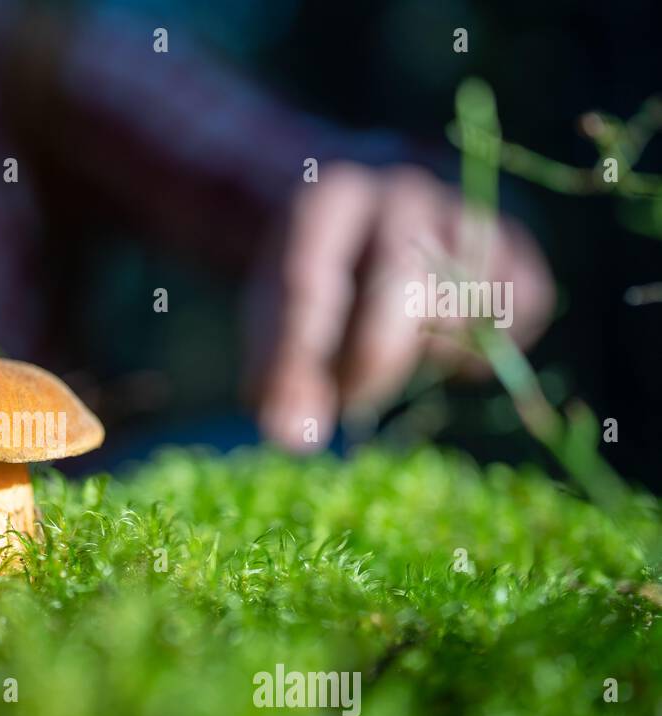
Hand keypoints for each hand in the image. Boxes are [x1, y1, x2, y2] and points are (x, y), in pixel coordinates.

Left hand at [247, 162, 554, 450]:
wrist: (369, 210)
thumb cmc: (316, 274)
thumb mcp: (277, 313)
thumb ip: (278, 374)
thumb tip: (296, 438)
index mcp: (326, 201)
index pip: (310, 286)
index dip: (298, 363)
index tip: (294, 426)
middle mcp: (401, 194)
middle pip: (398, 293)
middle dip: (370, 366)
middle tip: (349, 403)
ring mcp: (463, 213)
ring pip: (462, 307)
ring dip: (426, 355)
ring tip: (391, 354)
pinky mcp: (513, 241)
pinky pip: (522, 306)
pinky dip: (486, 342)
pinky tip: (443, 345)